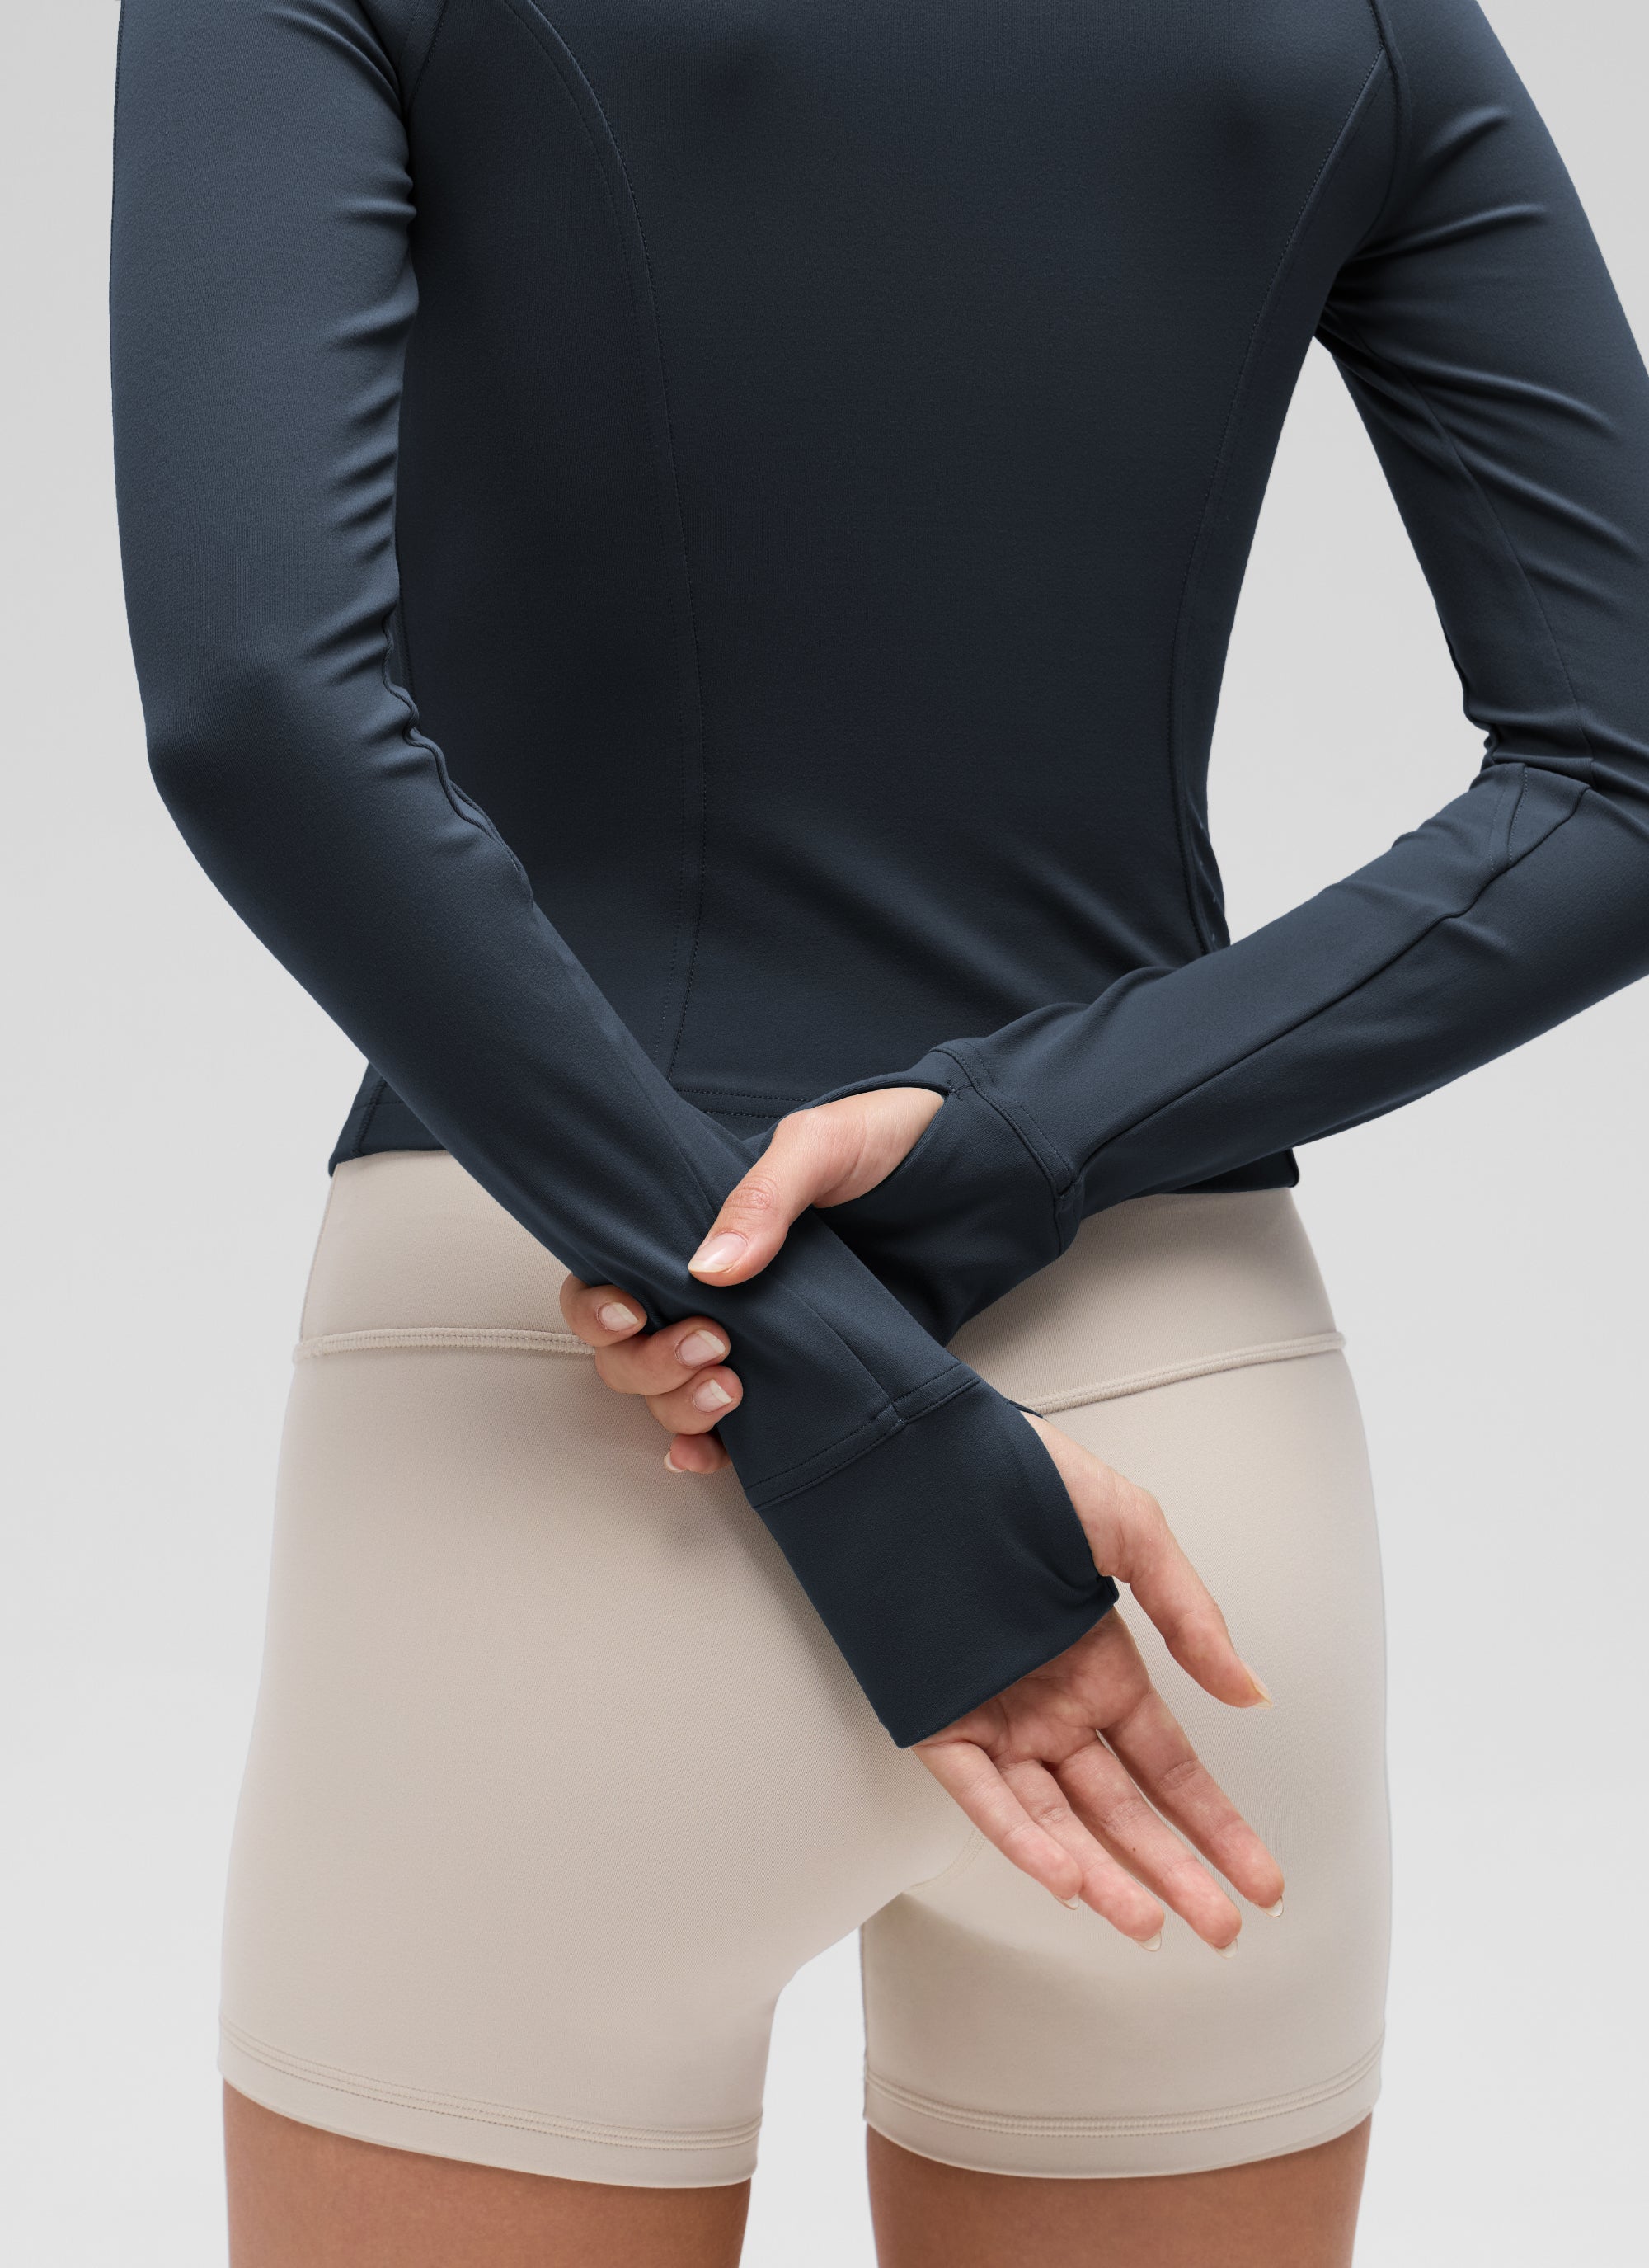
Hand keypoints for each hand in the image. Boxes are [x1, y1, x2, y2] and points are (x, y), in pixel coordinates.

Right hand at [558, 1086, 941, 1472]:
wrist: (977, 1183)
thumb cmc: (888, 1145)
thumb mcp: (819, 1147)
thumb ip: (763, 1200)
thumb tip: (709, 1269)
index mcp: (695, 1230)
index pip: (612, 1279)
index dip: (600, 1308)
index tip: (635, 1312)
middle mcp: (715, 1292)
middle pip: (631, 1351)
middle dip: (651, 1364)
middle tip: (713, 1345)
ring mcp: (757, 1340)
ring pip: (672, 1395)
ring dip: (681, 1407)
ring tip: (732, 1392)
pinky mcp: (803, 1378)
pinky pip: (736, 1431)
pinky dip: (710, 1449)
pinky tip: (714, 1453)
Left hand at [916, 1414, 1282, 1950]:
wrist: (915, 1447)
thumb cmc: (1022, 1473)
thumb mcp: (1129, 1527)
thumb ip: (1190, 1614)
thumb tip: (1251, 1693)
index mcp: (1101, 1668)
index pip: (1170, 1769)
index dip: (1216, 1826)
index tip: (1263, 1882)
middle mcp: (1051, 1708)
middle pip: (1122, 1810)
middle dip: (1175, 1872)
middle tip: (1223, 1932)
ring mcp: (995, 1718)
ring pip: (1055, 1818)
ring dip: (1103, 1874)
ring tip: (1152, 1925)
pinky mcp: (935, 1719)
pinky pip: (982, 1794)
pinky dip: (1021, 1835)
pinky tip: (1066, 1875)